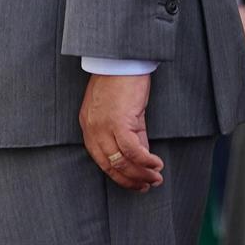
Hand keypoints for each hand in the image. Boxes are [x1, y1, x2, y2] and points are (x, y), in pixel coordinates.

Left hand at [79, 72, 162, 192]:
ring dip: (141, 173)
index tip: (135, 184)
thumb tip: (142, 158)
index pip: (102, 161)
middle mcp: (92, 129)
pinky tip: (156, 163)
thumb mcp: (121, 112)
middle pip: (110, 166)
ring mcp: (103, 126)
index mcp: (89, 128)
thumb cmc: (120, 81)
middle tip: (148, 185)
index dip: (120, 177)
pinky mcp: (118, 121)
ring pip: (122, 161)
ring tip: (156, 177)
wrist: (121, 59)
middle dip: (131, 180)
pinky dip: (145, 161)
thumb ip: (130, 135)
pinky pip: (132, 150)